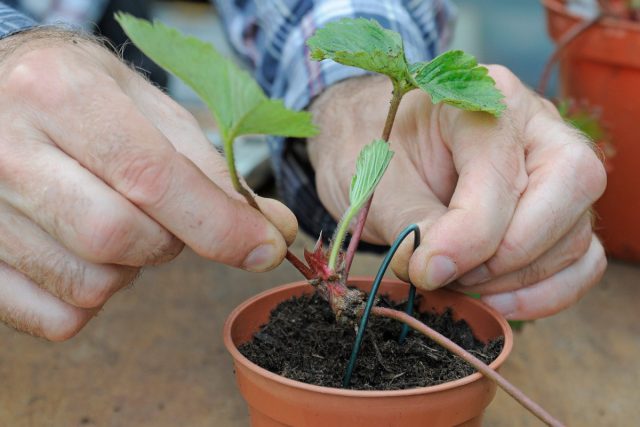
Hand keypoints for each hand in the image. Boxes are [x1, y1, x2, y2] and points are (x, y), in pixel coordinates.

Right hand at [0, 29, 295, 339]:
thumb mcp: (148, 109)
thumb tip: (275, 229)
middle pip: (119, 238)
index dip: (219, 224)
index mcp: (58, 93)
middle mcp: (4, 149)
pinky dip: (91, 299)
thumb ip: (212, 171)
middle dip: (168, 240)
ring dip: (128, 268)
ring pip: (90, 285)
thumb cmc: (82, 97)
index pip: (151, 178)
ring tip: (114, 220)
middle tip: (164, 215)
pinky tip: (83, 252)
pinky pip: (56, 318)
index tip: (266, 248)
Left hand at [308, 68, 606, 319]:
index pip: (503, 171)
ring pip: (576, 234)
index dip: (467, 236)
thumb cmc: (375, 150)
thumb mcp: (379, 183)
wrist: (373, 141)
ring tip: (456, 280)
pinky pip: (582, 261)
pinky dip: (544, 292)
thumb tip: (435, 273)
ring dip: (517, 278)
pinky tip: (493, 299)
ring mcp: (558, 168)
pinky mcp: (562, 212)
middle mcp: (537, 125)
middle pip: (571, 188)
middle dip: (505, 253)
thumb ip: (412, 226)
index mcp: (485, 97)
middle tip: (445, 274)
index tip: (424, 270)